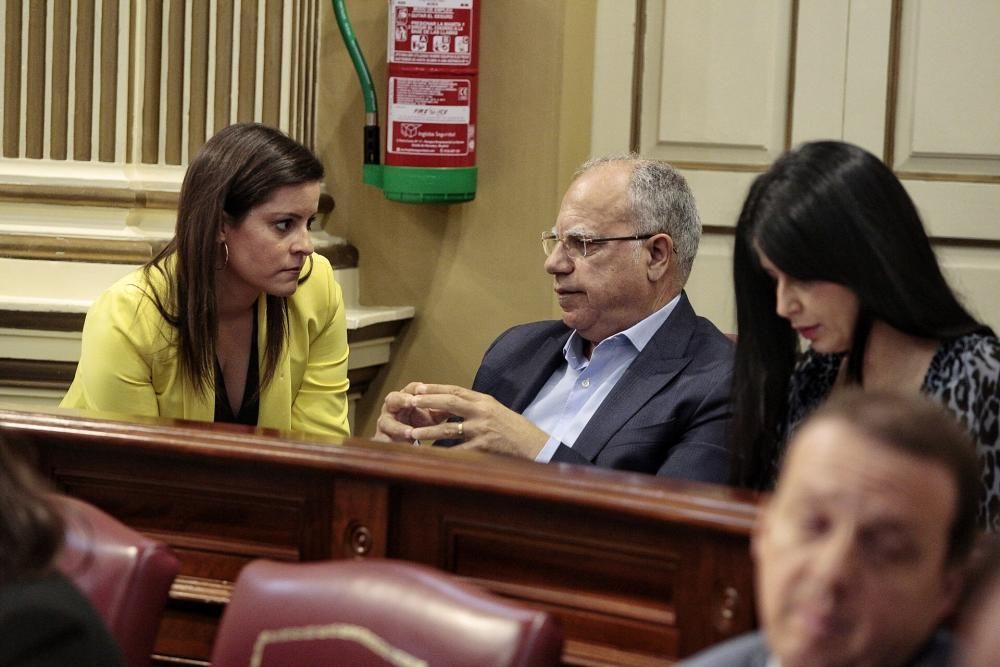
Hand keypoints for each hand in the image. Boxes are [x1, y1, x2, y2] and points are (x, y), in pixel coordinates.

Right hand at [373, 382, 449, 441]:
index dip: (415, 387)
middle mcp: (392, 409)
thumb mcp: (433, 416)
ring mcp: (385, 424)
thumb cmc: (421, 425)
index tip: (422, 387)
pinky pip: (382, 441)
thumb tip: (463, 402)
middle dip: (401, 400)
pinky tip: (399, 448)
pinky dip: (390, 444)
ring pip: (386, 423)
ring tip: (409, 433)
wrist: (404, 443)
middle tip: (411, 402)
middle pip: (392, 399)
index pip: (409, 388)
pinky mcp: (381, 440)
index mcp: (405, 399)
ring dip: (398, 427)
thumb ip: (444, 408)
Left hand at [407, 384, 548, 458]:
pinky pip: (457, 451)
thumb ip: (477, 409)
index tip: (418, 388)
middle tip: (409, 401)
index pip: (456, 390)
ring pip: (448, 428)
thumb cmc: (516, 431)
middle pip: (449, 403)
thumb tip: (455, 406)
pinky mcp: (483, 448)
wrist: (536, 448)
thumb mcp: (497, 412)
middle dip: (427, 402)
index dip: (435, 389)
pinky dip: (443, 454)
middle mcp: (482, 412)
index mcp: (485, 401)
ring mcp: (482, 430)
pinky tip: (430, 456)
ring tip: (412, 432)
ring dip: (428, 431)